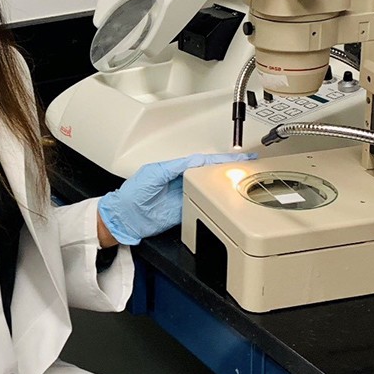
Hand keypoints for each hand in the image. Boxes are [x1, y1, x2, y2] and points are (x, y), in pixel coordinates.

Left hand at [97, 152, 254, 245]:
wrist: (126, 218)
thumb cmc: (132, 194)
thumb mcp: (154, 174)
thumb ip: (176, 167)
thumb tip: (196, 160)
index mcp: (176, 169)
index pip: (203, 161)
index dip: (221, 158)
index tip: (238, 156)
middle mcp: (183, 181)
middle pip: (211, 173)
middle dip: (230, 169)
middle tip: (248, 165)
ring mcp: (186, 196)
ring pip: (211, 188)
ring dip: (227, 184)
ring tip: (244, 179)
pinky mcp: (187, 211)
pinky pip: (206, 206)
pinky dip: (219, 202)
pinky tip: (230, 198)